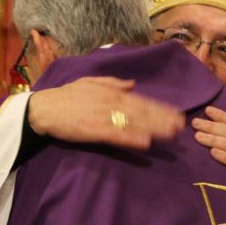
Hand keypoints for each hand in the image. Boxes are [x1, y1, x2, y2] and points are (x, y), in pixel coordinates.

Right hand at [27, 77, 184, 149]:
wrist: (44, 108)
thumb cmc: (67, 96)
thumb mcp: (90, 82)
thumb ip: (113, 83)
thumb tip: (133, 84)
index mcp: (112, 92)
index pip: (142, 100)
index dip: (160, 108)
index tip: (177, 114)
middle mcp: (111, 102)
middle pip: (142, 111)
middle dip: (163, 119)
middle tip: (181, 126)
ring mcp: (103, 116)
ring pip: (133, 122)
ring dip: (153, 128)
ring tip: (170, 134)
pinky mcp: (94, 131)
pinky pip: (116, 135)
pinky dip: (131, 138)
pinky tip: (145, 142)